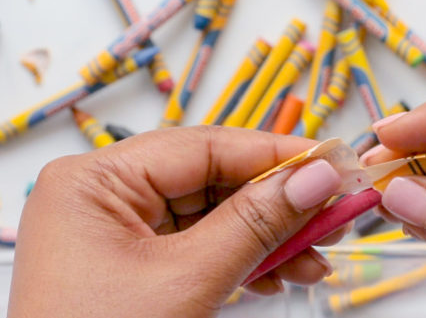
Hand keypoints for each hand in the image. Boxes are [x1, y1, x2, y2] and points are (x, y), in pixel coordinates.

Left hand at [8, 127, 347, 317]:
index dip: (274, 154)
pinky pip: (194, 246)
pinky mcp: (127, 265)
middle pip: (209, 180)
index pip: (202, 145)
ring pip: (208, 216)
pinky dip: (238, 259)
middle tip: (332, 212)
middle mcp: (99, 196)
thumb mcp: (188, 281)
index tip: (331, 162)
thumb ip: (256, 222)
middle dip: (275, 203)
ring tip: (316, 257)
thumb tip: (315, 177)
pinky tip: (279, 273)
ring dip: (265, 236)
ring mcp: (112, 232)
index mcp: (93, 180)